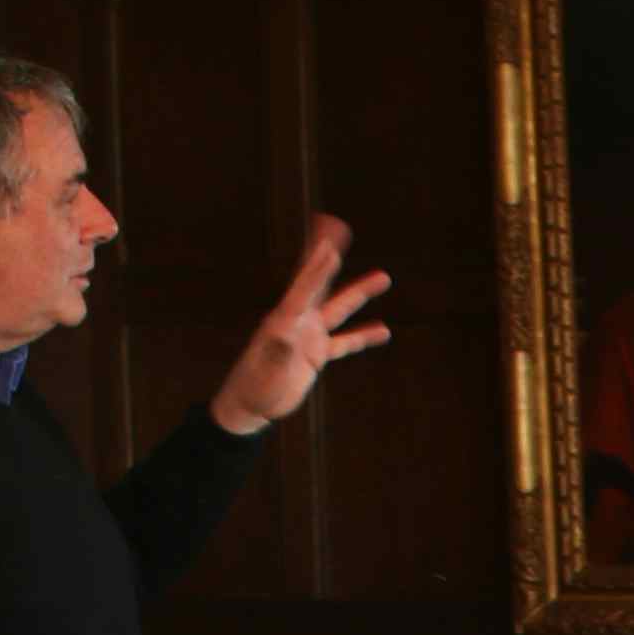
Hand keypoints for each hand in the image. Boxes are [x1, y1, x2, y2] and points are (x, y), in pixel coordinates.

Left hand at [212, 216, 393, 433]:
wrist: (249, 406)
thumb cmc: (254, 388)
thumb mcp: (265, 372)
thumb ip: (277, 353)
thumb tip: (286, 337)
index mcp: (284, 321)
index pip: (305, 289)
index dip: (318, 269)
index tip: (331, 247)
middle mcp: (298, 321)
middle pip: (319, 283)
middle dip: (330, 257)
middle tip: (339, 228)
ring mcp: (309, 336)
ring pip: (339, 309)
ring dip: (360, 293)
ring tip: (384, 277)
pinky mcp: (316, 354)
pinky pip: (345, 342)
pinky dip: (363, 336)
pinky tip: (383, 330)